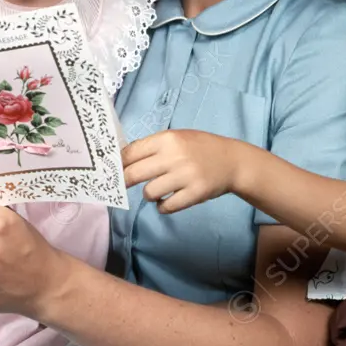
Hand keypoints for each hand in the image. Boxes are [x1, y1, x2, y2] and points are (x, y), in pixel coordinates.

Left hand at [122, 130, 245, 212]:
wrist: (232, 161)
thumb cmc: (200, 148)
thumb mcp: (178, 138)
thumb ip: (153, 147)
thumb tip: (122, 160)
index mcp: (167, 139)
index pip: (130, 152)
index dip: (118, 163)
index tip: (113, 170)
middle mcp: (174, 156)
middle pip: (133, 174)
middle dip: (125, 181)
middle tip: (123, 185)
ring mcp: (185, 176)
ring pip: (148, 192)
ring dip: (149, 195)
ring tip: (158, 191)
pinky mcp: (194, 194)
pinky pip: (166, 207)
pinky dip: (163, 207)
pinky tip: (168, 200)